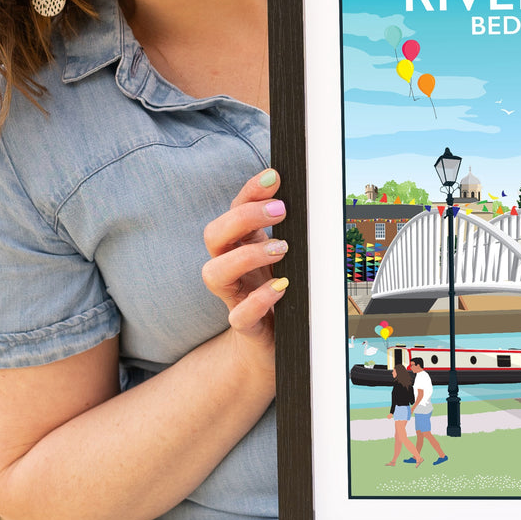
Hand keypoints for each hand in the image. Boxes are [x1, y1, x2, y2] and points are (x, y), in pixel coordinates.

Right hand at [202, 168, 288, 357]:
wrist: (266, 343)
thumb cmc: (274, 293)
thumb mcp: (281, 257)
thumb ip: (287, 231)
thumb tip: (307, 197)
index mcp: (240, 246)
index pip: (234, 209)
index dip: (249, 191)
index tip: (273, 176)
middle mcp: (230, 268)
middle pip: (214, 235)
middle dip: (244, 217)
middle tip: (280, 210)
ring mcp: (234, 297)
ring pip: (214, 273)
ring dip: (247, 255)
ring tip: (281, 248)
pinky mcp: (246, 325)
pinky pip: (239, 315)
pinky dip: (259, 300)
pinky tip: (281, 287)